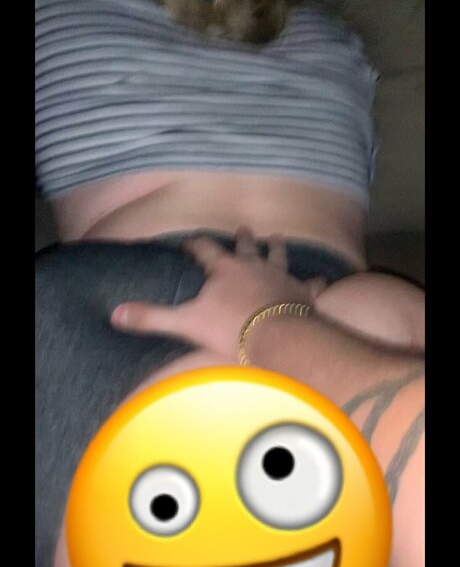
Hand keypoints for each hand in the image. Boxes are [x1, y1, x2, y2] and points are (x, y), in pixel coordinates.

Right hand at [111, 227, 326, 359]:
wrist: (279, 337)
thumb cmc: (231, 328)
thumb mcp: (186, 323)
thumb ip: (152, 318)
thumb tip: (116, 314)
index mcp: (225, 269)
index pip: (206, 249)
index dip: (196, 245)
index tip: (189, 243)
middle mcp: (255, 266)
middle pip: (246, 246)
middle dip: (242, 238)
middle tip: (243, 228)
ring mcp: (282, 277)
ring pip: (279, 256)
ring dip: (277, 248)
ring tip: (277, 237)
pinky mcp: (303, 294)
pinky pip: (311, 284)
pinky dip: (314, 283)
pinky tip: (321, 279)